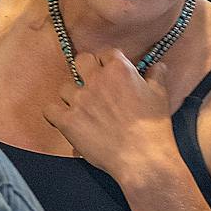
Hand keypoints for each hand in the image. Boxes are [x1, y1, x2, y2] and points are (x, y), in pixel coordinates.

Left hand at [42, 48, 176, 180]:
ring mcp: (79, 100)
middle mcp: (96, 80)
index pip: (108, 53)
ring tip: (83, 108)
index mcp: (120, 71)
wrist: (143, 158)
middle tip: (95, 84)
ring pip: (65, 87)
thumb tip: (158, 66)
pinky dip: (56, 114)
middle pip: (82, 60)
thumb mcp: (161, 97)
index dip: (110, 62)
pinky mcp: (67, 120)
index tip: (113, 72)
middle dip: (87, 69)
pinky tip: (66, 119)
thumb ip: (156, 77)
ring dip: (73, 95)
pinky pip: (50, 109)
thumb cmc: (154, 128)